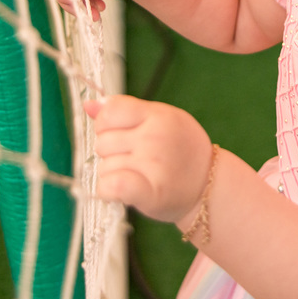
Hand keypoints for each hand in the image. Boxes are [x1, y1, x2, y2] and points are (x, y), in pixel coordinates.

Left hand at [86, 95, 213, 223]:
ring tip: (137, 174)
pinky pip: (110, 186)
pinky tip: (122, 188)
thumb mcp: (161, 119)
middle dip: (111, 151)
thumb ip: (126, 110)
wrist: (209, 187)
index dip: (105, 123)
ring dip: (113, 173)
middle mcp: (155, 138)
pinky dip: (109, 190)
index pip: (111, 111)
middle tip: (133, 158)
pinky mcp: (149, 193)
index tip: (117, 132)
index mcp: (158, 116)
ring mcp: (152, 165)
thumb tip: (88, 105)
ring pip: (104, 167)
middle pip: (103, 141)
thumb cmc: (182, 150)